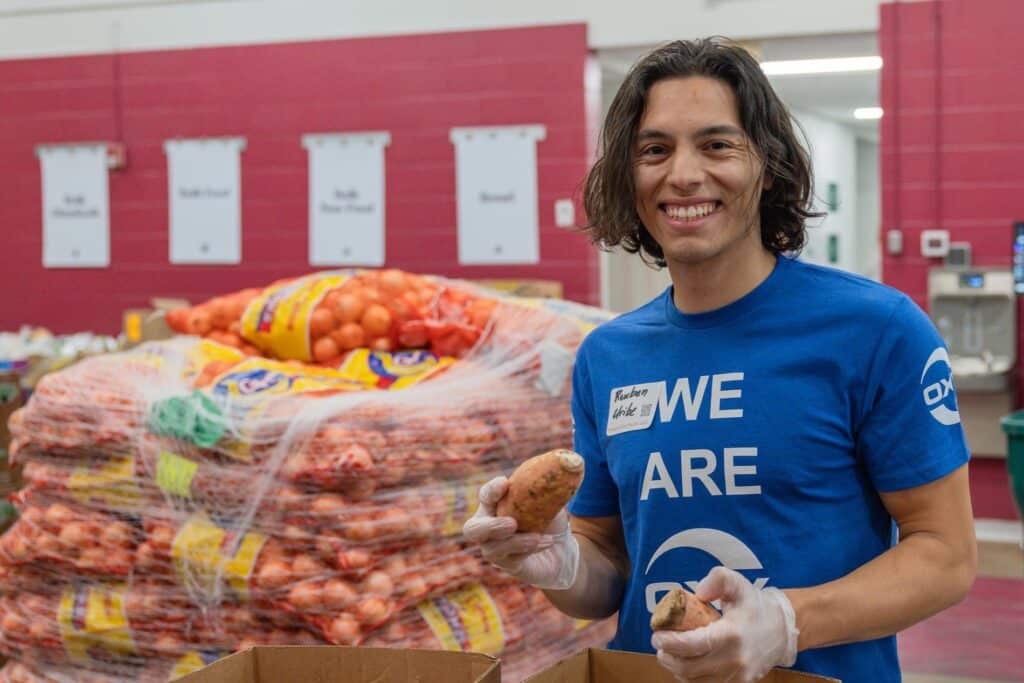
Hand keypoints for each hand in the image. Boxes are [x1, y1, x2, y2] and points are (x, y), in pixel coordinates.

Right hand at [462, 476, 579, 589]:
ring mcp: (495, 549)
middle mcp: (488, 528)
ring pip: (492, 548)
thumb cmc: (550, 520)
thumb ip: (546, 487)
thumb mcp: (549, 501)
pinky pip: (512, 559)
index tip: (505, 483)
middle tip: (512, 523)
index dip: (492, 490)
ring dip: (517, 542)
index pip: (486, 495)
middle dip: (490, 526)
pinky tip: (547, 541)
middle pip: (473, 529)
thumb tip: (562, 462)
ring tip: (537, 536)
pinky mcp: (508, 565)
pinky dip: (529, 549)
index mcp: (495, 505)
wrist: (562, 549)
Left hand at [651, 567, 798, 682]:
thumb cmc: (754, 605)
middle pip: (689, 668)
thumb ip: (717, 580)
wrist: (781, 630)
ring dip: (676, 668)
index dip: (670, 643)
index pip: (693, 645)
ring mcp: (737, 677)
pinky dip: (691, 677)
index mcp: (732, 635)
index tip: (657, 635)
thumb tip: (698, 593)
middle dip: (667, 657)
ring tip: (669, 653)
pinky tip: (685, 663)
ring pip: (695, 680)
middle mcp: (734, 660)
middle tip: (659, 644)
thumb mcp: (737, 583)